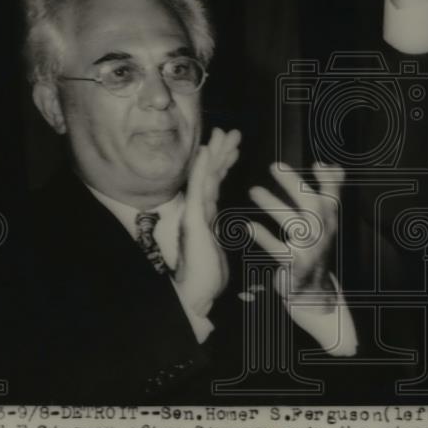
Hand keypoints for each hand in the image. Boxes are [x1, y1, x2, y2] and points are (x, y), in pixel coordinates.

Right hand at [174, 127, 240, 316]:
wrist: (195, 295)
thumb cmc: (206, 277)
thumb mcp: (216, 249)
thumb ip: (216, 233)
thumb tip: (219, 226)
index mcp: (207, 216)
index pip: (216, 185)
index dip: (224, 165)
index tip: (234, 148)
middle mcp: (199, 211)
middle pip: (211, 175)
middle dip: (221, 153)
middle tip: (231, 131)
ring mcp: (195, 213)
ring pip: (205, 176)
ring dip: (214, 153)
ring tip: (222, 132)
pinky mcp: (194, 219)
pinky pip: (199, 189)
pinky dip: (202, 168)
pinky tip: (206, 151)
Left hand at [248, 163, 345, 306]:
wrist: (312, 290)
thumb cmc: (314, 248)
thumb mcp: (324, 222)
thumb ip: (329, 193)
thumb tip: (332, 166)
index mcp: (330, 221)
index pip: (332, 197)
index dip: (327, 181)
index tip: (316, 164)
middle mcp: (324, 234)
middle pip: (313, 205)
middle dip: (294, 184)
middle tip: (274, 166)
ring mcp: (311, 251)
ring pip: (295, 225)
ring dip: (274, 205)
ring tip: (254, 191)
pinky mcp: (295, 266)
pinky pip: (279, 250)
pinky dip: (265, 238)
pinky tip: (250, 226)